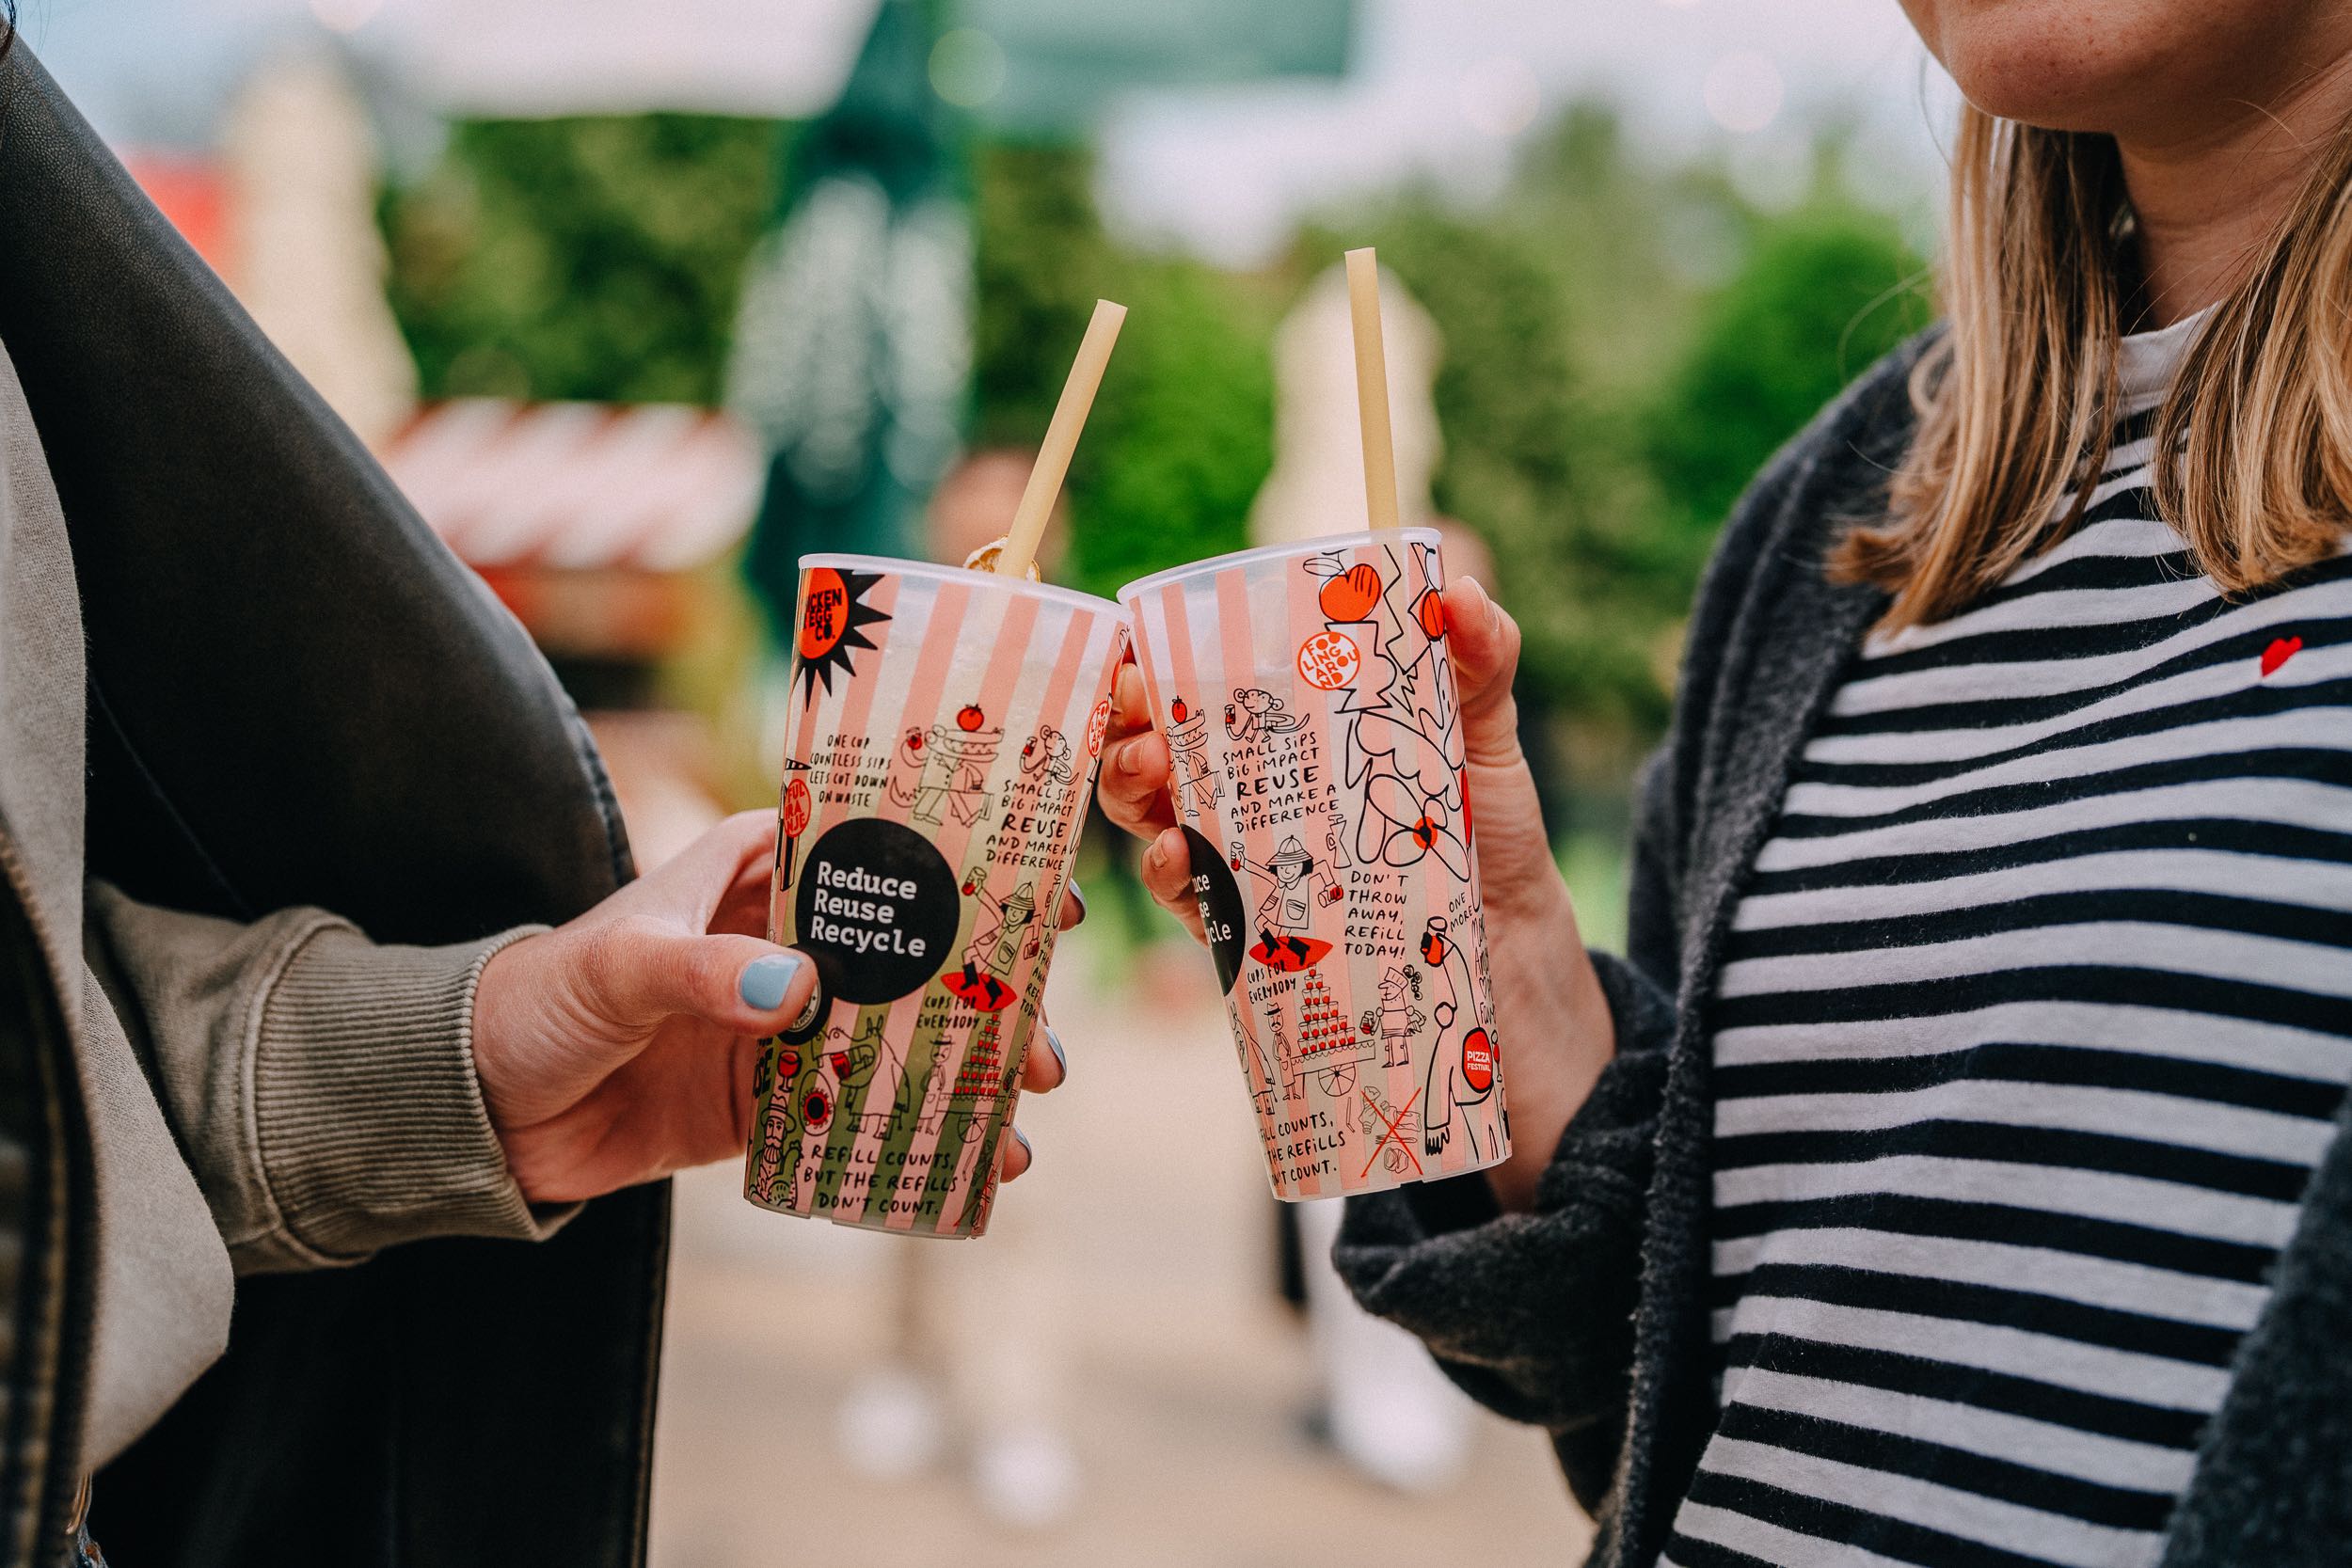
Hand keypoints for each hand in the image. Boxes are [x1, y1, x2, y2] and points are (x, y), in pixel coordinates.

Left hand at [472, 811, 1071, 1204]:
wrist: (476, 1109)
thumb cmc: (539, 998)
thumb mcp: (619, 966)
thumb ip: (701, 972)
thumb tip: (794, 991)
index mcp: (756, 873)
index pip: (876, 850)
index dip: (965, 864)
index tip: (1042, 890)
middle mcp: (784, 942)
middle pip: (914, 955)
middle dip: (991, 990)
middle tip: (1045, 1032)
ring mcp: (783, 1024)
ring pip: (902, 1037)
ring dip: (969, 1068)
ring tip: (1025, 1106)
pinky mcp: (768, 1101)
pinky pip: (859, 1115)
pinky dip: (916, 1135)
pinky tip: (973, 1163)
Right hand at [1096, 579, 1613, 1211]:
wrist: (1516, 952)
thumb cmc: (1487, 833)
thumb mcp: (1482, 736)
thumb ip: (1479, 663)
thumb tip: (1463, 590)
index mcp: (1290, 735)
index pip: (1198, 689)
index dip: (1150, 665)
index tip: (1137, 649)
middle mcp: (1254, 797)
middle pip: (1156, 752)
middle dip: (1126, 726)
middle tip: (1140, 713)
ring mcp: (1248, 865)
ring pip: (1154, 822)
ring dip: (1131, 792)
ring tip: (1151, 773)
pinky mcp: (1258, 935)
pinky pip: (1192, 905)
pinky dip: (1172, 878)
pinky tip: (1181, 856)